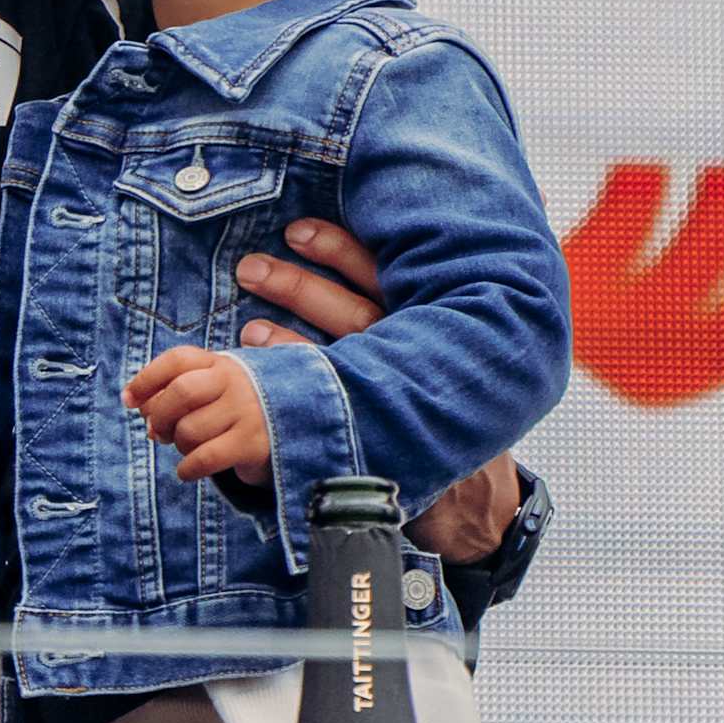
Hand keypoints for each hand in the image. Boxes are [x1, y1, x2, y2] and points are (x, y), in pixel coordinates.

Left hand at [126, 344, 272, 484]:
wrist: (300, 429)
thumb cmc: (241, 409)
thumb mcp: (218, 388)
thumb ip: (180, 387)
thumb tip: (141, 406)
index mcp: (223, 363)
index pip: (178, 360)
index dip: (147, 379)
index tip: (128, 400)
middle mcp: (237, 381)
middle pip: (181, 392)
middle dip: (160, 416)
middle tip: (158, 432)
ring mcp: (248, 412)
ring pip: (190, 429)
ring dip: (179, 446)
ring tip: (187, 449)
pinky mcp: (254, 444)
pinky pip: (206, 457)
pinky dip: (188, 468)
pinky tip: (188, 470)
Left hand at [227, 217, 518, 549]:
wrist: (476, 491)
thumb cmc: (442, 401)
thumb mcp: (438, 343)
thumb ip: (403, 305)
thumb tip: (378, 247)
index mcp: (428, 323)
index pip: (380, 276)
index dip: (338, 251)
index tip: (295, 231)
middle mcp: (415, 355)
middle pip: (352, 313)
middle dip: (299, 288)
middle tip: (250, 269)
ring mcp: (399, 400)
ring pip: (338, 363)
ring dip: (287, 344)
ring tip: (247, 330)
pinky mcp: (383, 441)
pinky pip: (335, 415)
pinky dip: (296, 398)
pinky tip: (266, 385)